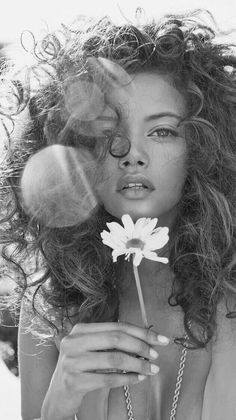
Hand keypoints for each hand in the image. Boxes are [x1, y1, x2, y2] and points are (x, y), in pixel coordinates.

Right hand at [41, 321, 168, 419]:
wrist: (57, 396)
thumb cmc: (80, 369)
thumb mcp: (92, 350)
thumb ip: (112, 342)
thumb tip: (146, 339)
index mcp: (80, 329)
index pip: (117, 326)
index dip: (141, 331)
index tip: (160, 339)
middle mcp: (74, 342)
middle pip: (115, 338)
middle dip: (140, 346)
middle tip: (155, 355)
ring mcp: (72, 361)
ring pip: (114, 359)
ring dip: (137, 364)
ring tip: (151, 369)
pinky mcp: (74, 381)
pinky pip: (108, 379)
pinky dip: (127, 379)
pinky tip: (138, 379)